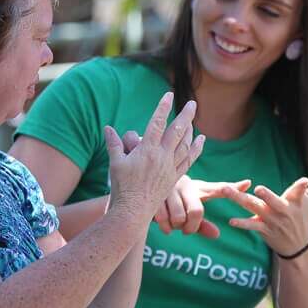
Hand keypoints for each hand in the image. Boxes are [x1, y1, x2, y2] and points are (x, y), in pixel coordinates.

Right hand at [106, 92, 204, 218]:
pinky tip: (200, 141)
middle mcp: (162, 157)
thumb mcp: (115, 163)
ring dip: (191, 130)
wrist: (133, 211)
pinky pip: (188, 160)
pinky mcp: (174, 178)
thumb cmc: (122, 188)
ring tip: (193, 119)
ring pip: (185, 145)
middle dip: (186, 115)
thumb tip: (108, 127)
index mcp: (147, 151)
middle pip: (177, 132)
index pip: (157, 123)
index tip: (169, 95)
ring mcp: (170, 168)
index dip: (163, 108)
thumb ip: (113, 144)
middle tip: (192, 103)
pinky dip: (195, 149)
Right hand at [154, 176, 251, 238]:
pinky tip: (164, 224)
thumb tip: (217, 235)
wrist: (143, 188)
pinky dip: (165, 228)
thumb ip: (202, 225)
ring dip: (176, 227)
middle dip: (192, 227)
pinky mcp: (155, 195)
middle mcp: (185, 185)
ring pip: (179, 218)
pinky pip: (163, 220)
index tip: (247, 184)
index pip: (217, 189)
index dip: (231, 188)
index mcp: (197, 188)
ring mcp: (169, 189)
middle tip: (187, 230)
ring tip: (173, 223)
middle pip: (197, 212)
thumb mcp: (187, 211)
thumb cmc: (173, 203)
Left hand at [223, 157, 307, 255]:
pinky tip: (230, 221)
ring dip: (239, 200)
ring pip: (254, 208)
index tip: (303, 181)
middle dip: (267, 196)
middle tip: (259, 189)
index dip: (301, 186)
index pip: (300, 192)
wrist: (299, 246)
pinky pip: (251, 226)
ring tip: (226, 190)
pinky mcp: (263, 228)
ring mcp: (272, 220)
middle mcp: (284, 211)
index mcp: (297, 202)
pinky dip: (242, 224)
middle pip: (274, 201)